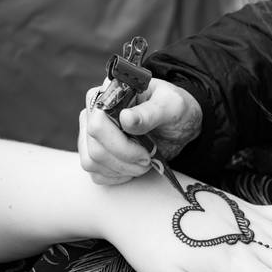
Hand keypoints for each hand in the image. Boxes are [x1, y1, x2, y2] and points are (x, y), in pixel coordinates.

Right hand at [78, 78, 201, 184]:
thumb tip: (126, 118)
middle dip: (126, 160)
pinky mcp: (96, 153)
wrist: (179, 125)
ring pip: (92, 163)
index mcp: (108, 94)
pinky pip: (97, 174)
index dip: (120, 145)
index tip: (145, 152)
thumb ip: (150, 112)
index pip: (97, 125)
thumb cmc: (174, 108)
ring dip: (123, 169)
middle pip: (95, 148)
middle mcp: (94, 114)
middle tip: (148, 159)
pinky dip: (118, 176)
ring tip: (144, 162)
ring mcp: (92, 135)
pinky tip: (134, 168)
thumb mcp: (171, 106)